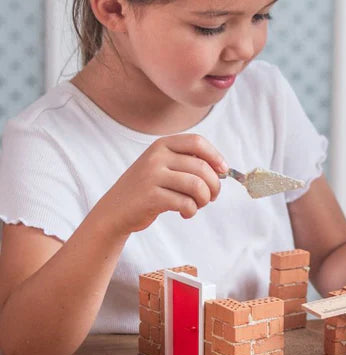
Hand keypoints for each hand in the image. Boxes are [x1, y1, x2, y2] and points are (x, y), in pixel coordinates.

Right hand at [95, 134, 226, 236]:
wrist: (114, 211)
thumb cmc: (147, 189)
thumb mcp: (162, 167)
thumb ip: (187, 163)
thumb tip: (222, 169)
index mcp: (162, 145)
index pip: (197, 141)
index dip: (215, 156)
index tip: (223, 171)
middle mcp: (156, 157)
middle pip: (201, 166)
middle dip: (214, 184)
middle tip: (212, 196)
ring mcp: (152, 176)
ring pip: (196, 185)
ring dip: (204, 199)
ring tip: (198, 205)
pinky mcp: (151, 197)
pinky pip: (185, 202)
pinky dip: (192, 210)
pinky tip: (186, 213)